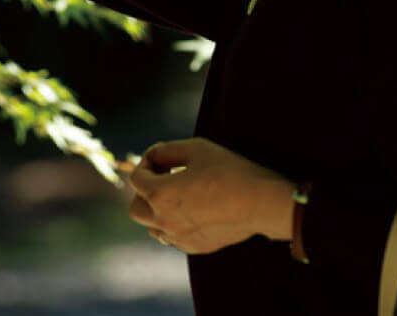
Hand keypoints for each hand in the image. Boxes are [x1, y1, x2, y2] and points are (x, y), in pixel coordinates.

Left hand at [126, 137, 294, 254]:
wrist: (260, 202)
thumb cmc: (228, 171)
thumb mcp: (196, 148)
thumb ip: (166, 150)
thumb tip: (153, 155)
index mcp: (160, 195)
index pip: (136, 179)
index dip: (146, 163)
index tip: (163, 158)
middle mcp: (164, 221)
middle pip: (136, 209)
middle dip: (145, 191)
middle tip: (166, 177)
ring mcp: (180, 238)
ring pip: (153, 227)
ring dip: (157, 210)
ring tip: (178, 195)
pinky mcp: (196, 247)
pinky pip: (173, 238)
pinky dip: (174, 224)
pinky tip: (194, 210)